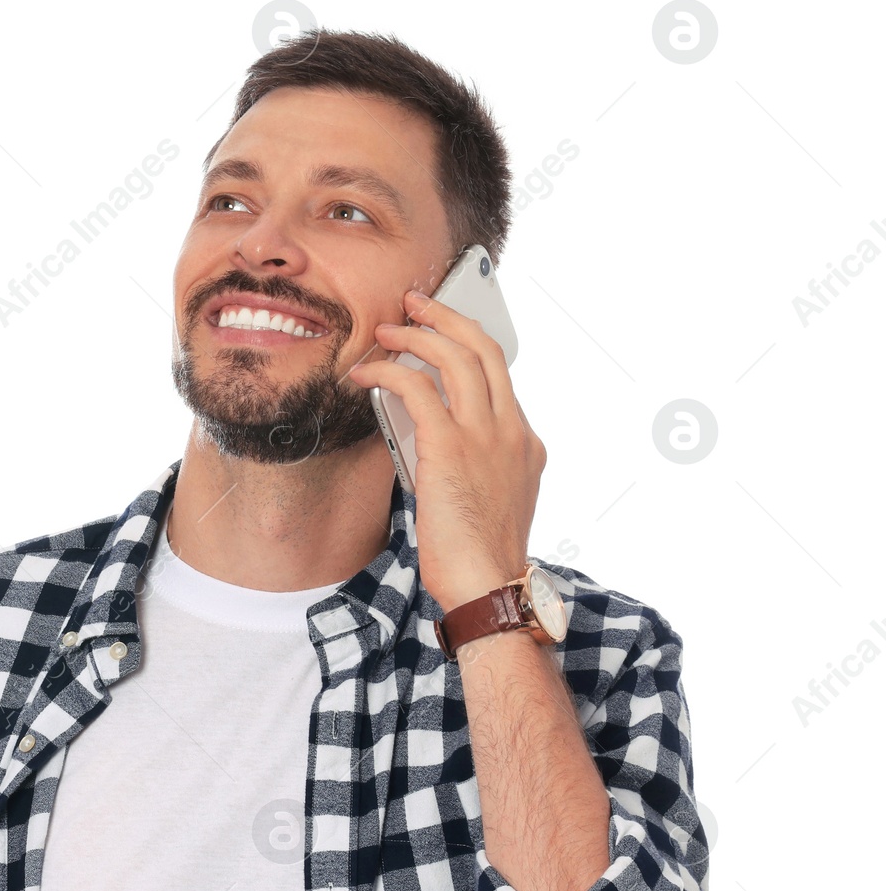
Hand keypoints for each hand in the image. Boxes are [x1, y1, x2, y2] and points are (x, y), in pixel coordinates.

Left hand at [345, 287, 545, 612]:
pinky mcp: (451, 447)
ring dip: (416, 335)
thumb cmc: (479, 556)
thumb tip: (426, 442)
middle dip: (446, 318)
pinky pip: (417, 389)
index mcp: (525, 442)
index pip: (499, 375)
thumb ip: (469, 464)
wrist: (488, 585)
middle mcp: (512, 430)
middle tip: (415, 304)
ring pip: (455, 356)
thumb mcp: (486, 500)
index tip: (440, 334)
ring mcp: (486, 435)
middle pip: (483, 348)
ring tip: (386, 329)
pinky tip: (365, 376)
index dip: (467, 345)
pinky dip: (388, 373)